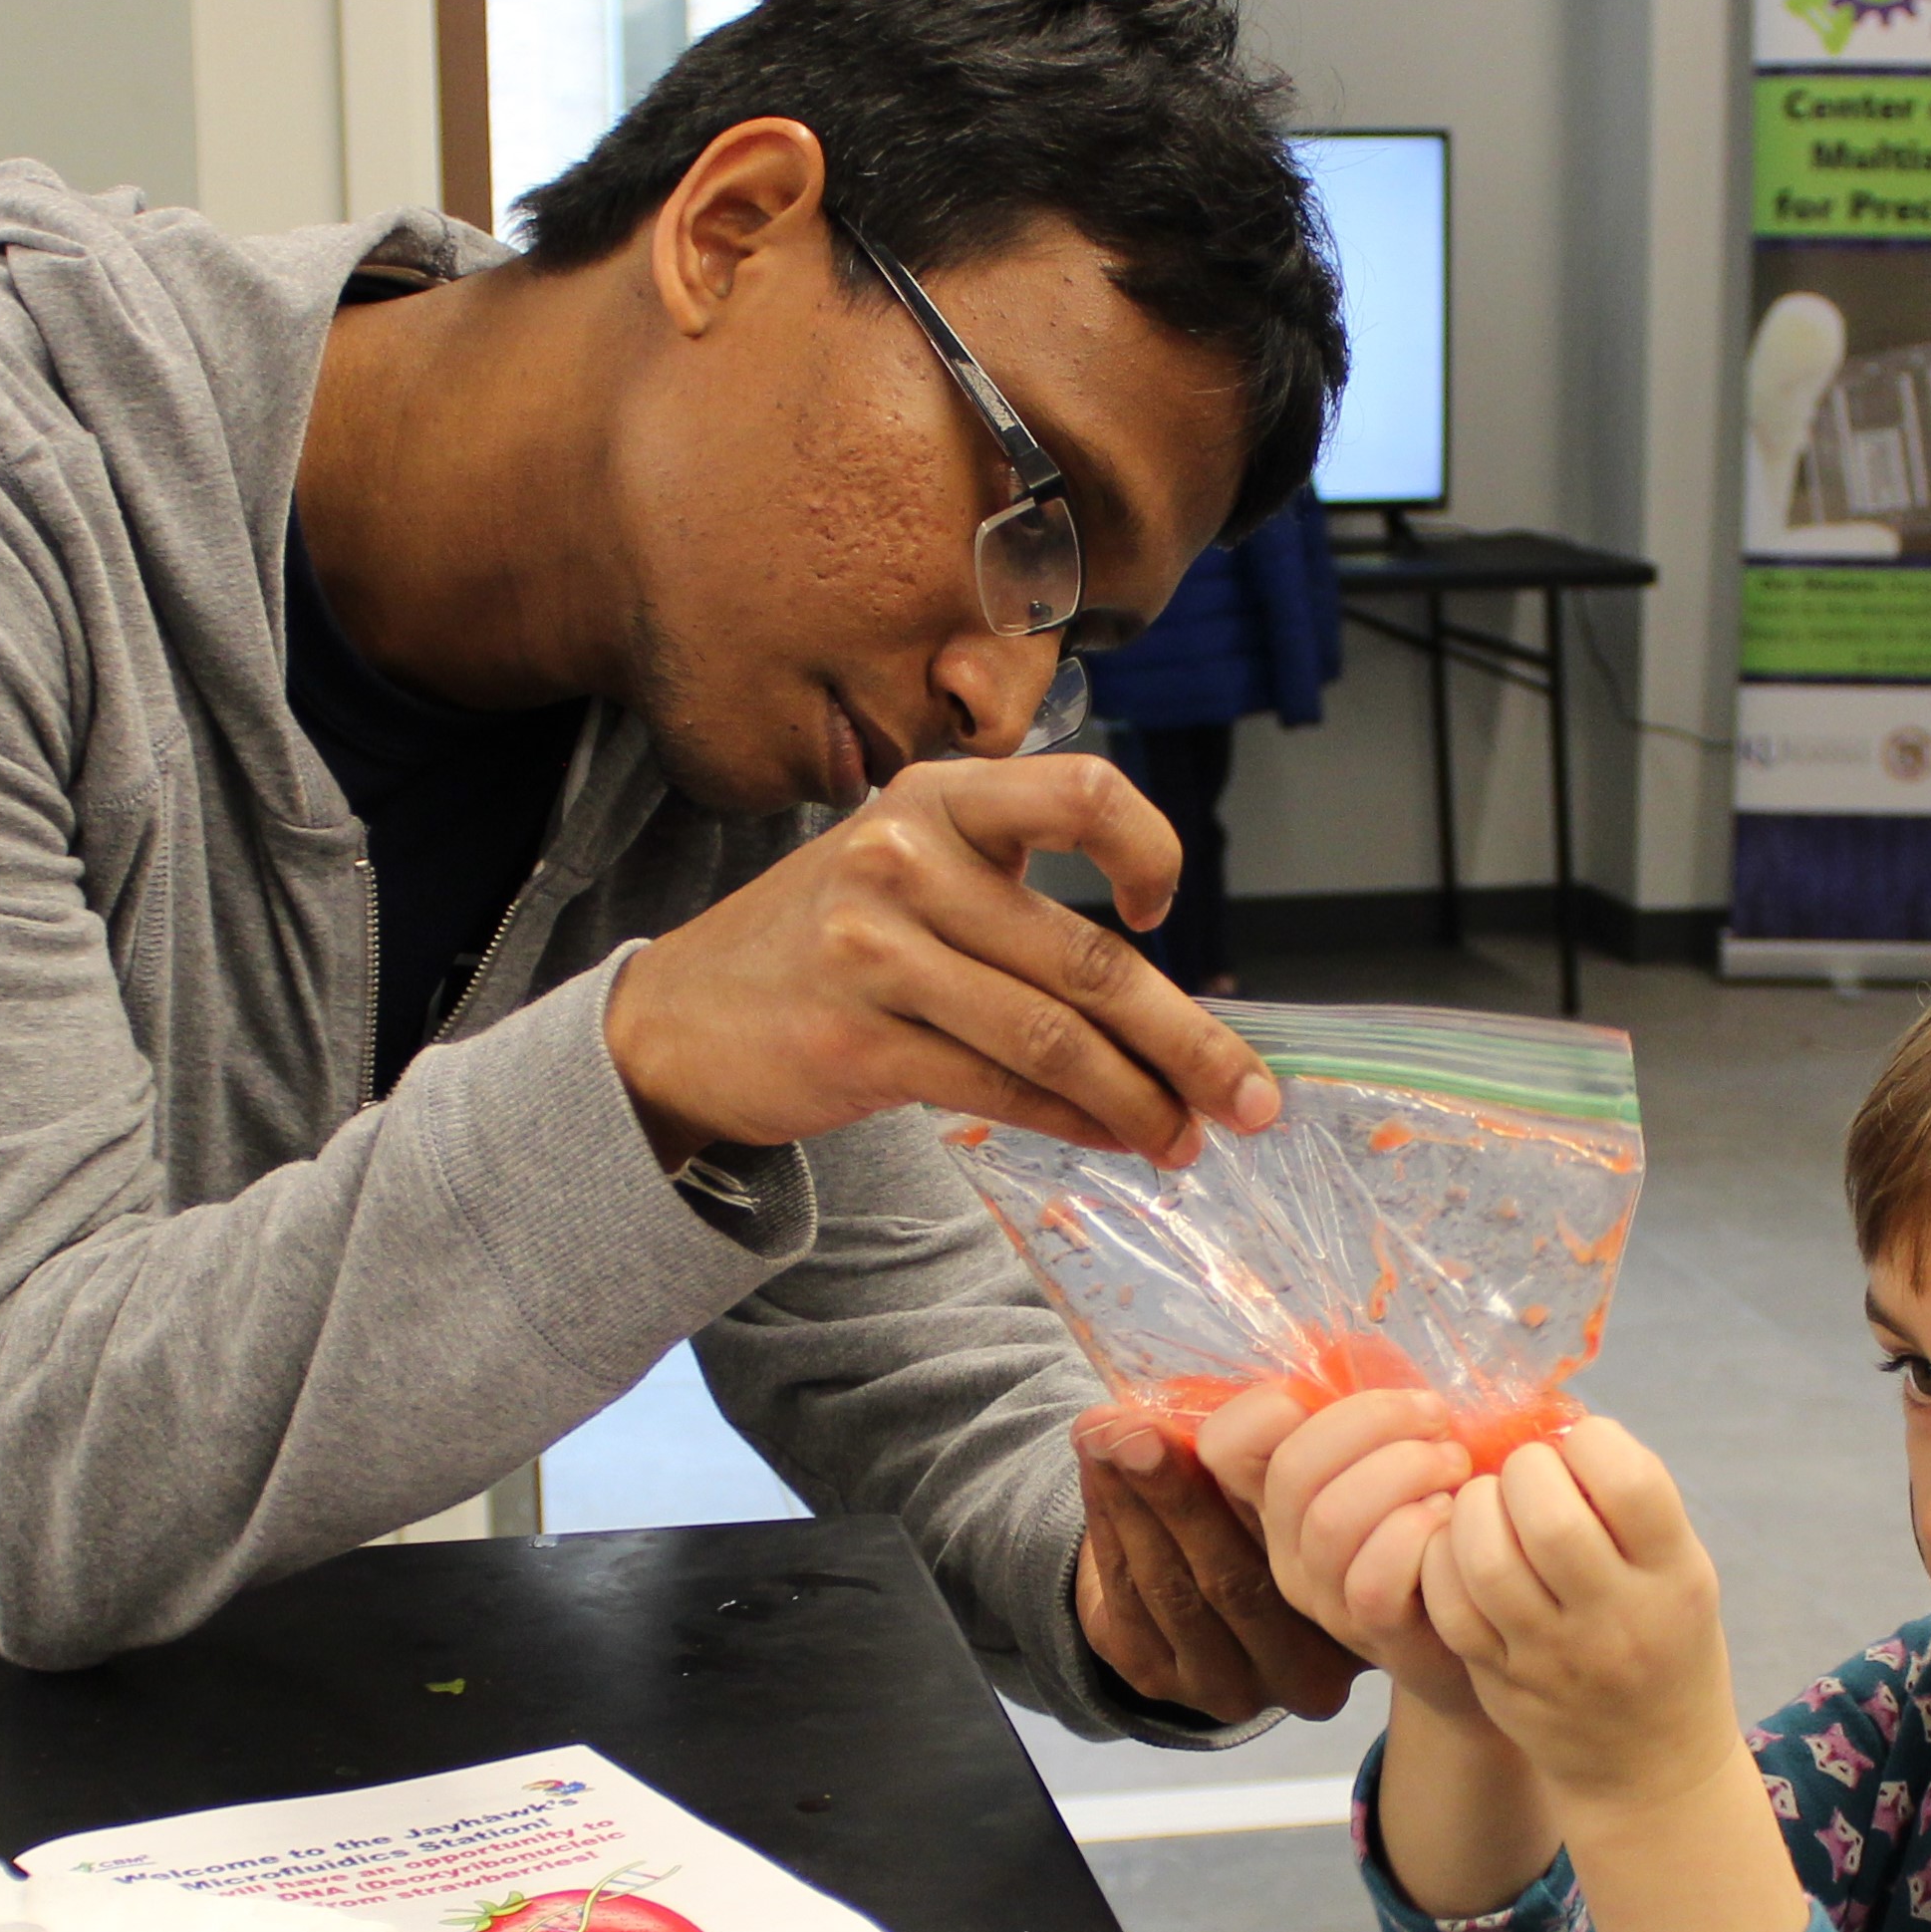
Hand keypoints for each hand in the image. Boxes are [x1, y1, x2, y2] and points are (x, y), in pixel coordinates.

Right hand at [604, 756, 1280, 1168]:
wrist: (676, 1019)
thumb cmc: (821, 944)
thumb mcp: (905, 871)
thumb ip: (1012, 896)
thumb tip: (1162, 991)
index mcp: (936, 796)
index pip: (1081, 790)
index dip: (1147, 847)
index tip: (1165, 908)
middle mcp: (905, 858)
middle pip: (1088, 954)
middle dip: (1189, 1039)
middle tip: (1254, 1096)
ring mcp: (875, 951)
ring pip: (1053, 1037)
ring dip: (1140, 1100)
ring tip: (1189, 1139)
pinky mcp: (858, 1044)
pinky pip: (1000, 1090)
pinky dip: (1074, 1123)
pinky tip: (1116, 1141)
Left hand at [1074, 1404, 1366, 1727]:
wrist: (1206, 1598)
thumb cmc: (1279, 1521)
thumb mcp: (1314, 1494)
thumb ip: (1307, 1463)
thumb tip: (1274, 1393)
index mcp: (1359, 1621)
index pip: (1310, 1556)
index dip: (1264, 1482)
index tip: (1228, 1418)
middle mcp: (1303, 1673)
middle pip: (1234, 1579)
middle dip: (1176, 1493)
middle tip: (1137, 1429)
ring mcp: (1229, 1686)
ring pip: (1171, 1587)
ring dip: (1128, 1501)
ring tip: (1102, 1433)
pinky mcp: (1159, 1680)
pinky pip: (1126, 1600)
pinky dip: (1104, 1524)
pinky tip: (1093, 1466)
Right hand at [1198, 1383, 1486, 1726]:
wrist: (1486, 1618)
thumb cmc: (1440, 1516)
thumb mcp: (1395, 1451)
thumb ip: (1367, 1408)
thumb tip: (1349, 1348)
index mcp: (1277, 1493)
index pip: (1224, 1441)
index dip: (1269, 1404)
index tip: (1349, 1391)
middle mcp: (1284, 1546)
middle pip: (1293, 1468)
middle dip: (1374, 1421)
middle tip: (1437, 1420)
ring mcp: (1323, 1596)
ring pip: (1332, 1519)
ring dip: (1407, 1470)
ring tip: (1455, 1465)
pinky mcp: (1372, 1631)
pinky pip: (1373, 1579)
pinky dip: (1419, 1533)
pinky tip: (1451, 1518)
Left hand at [1415, 1419, 1741, 1821]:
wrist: (1650, 1766)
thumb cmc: (1665, 1641)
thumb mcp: (1681, 1571)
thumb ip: (1630, 1505)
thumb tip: (1552, 1422)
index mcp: (1674, 1578)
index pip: (1628, 1481)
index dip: (1591, 1442)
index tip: (1581, 1449)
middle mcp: (1615, 1618)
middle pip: (1548, 1517)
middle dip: (1523, 1471)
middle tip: (1525, 1476)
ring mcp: (1551, 1655)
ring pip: (1485, 1559)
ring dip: (1474, 1510)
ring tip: (1488, 1507)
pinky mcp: (1498, 1678)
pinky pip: (1449, 1604)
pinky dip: (1442, 1559)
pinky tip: (1460, 1551)